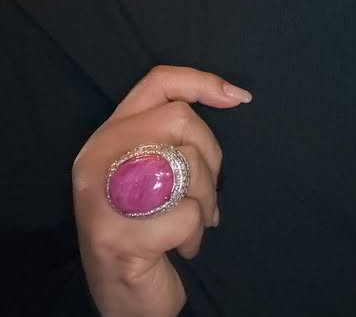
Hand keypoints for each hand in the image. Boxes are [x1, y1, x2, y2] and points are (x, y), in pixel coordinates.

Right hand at [72, 65, 251, 316]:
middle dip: (211, 156)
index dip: (202, 81)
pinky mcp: (118, 237)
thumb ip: (173, 134)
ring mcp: (102, 198)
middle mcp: (97, 157)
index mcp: (108, 135)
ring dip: (205, 200)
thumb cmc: (146, 226)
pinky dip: (196, 233)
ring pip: (186, 164)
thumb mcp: (152, 170)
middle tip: (207, 193)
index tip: (239, 98)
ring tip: (193, 223)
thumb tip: (234, 95)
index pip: (157, 82)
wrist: (123, 298)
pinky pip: (186, 215)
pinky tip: (182, 247)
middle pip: (180, 119)